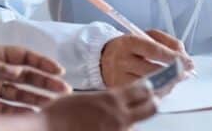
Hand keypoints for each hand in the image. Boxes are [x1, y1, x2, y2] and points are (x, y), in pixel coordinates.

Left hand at [0, 44, 71, 112]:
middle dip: (45, 83)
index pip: (21, 57)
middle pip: (25, 77)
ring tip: (54, 106)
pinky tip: (33, 117)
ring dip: (36, 100)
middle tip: (64, 91)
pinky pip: (5, 111)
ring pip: (19, 95)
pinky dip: (20, 114)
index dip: (40, 62)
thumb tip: (16, 71)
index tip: (58, 70)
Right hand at [40, 81, 160, 130]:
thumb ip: (105, 99)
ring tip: (117, 119)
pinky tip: (106, 128)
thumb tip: (117, 101)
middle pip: (151, 108)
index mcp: (111, 100)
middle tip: (152, 100)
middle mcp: (119, 118)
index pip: (143, 90)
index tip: (149, 86)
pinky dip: (118, 130)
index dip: (148, 87)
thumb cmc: (58, 114)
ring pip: (135, 125)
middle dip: (153, 102)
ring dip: (130, 121)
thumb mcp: (83, 98)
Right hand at [99, 30, 194, 86]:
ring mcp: (119, 78)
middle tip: (186, 74)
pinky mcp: (120, 91)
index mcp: (128, 42)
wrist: (104, 59)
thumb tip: (183, 55)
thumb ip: (166, 42)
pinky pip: (143, 96)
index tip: (188, 62)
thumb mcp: (145, 36)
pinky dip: (157, 93)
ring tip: (176, 81)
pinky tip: (164, 88)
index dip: (174, 57)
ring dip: (168, 84)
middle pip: (153, 70)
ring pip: (149, 86)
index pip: (154, 50)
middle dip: (174, 73)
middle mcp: (122, 60)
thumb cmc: (130, 48)